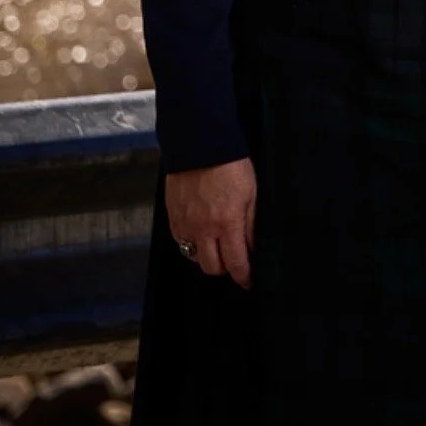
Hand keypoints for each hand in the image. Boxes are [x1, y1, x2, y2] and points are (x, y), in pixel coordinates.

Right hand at [166, 157, 256, 287]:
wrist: (200, 145)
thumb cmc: (230, 165)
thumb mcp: (252, 193)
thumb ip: (251, 224)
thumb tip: (252, 248)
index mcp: (227, 223)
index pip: (236, 263)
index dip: (244, 276)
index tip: (248, 280)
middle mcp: (203, 228)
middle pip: (211, 267)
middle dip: (224, 268)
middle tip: (233, 259)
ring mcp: (185, 224)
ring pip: (193, 256)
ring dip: (206, 255)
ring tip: (216, 243)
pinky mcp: (172, 216)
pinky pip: (180, 241)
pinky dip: (191, 242)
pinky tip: (200, 232)